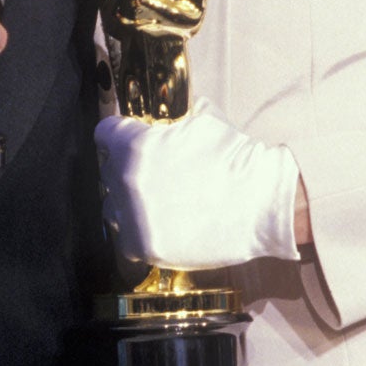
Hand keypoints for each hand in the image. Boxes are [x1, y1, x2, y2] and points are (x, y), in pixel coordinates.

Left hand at [96, 102, 299, 268]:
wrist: (260, 203)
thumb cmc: (234, 158)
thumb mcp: (200, 120)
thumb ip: (167, 120)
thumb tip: (154, 119)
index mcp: (134, 145)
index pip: (105, 134)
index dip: (119, 134)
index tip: (128, 141)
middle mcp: (126, 180)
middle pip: (108, 170)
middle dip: (126, 168)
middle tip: (153, 174)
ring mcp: (132, 216)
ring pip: (112, 206)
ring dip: (128, 202)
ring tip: (156, 203)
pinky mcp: (143, 246)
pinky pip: (125, 237)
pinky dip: (139, 231)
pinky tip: (161, 224)